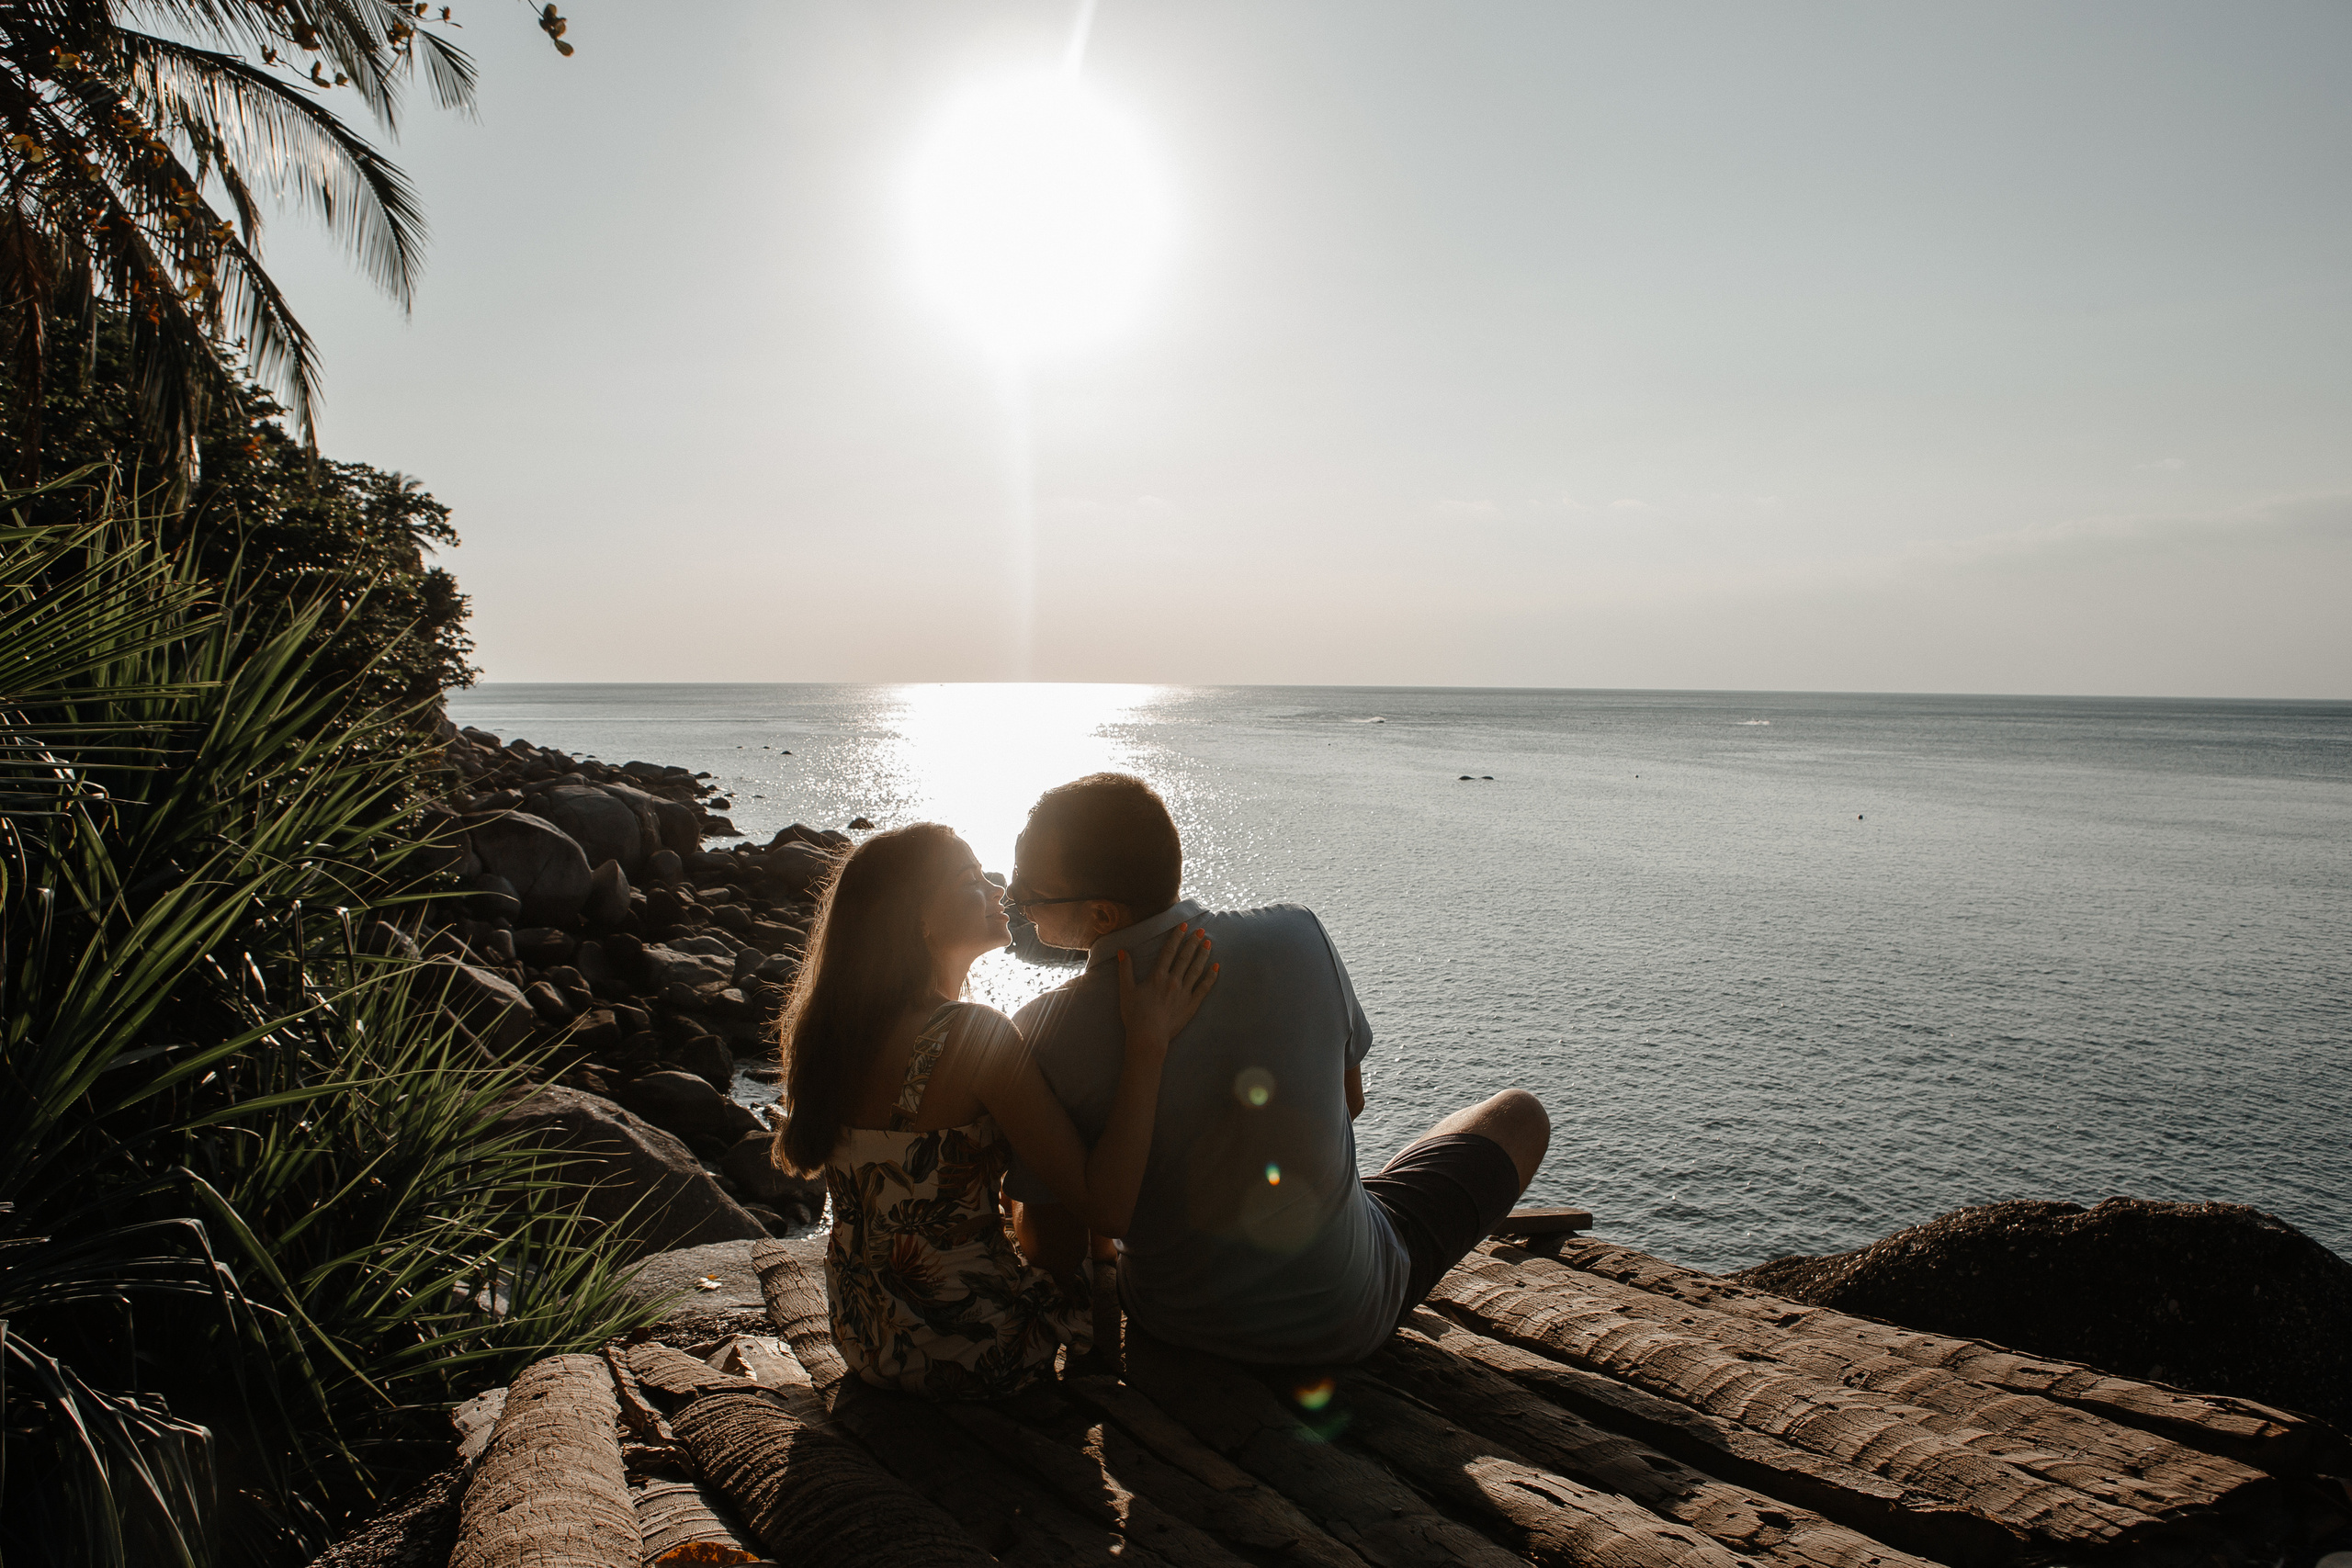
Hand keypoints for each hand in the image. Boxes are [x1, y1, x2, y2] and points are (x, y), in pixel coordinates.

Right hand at [1116, 923, 1217, 1055]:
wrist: (1148, 1036)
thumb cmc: (1135, 1014)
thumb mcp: (1126, 990)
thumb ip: (1125, 969)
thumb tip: (1122, 951)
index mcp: (1158, 976)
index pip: (1169, 951)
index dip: (1176, 937)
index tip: (1184, 925)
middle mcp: (1173, 981)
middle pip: (1185, 957)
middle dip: (1193, 942)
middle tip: (1201, 930)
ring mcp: (1184, 992)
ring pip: (1196, 969)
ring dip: (1203, 955)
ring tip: (1209, 943)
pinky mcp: (1191, 1004)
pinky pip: (1204, 988)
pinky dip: (1211, 977)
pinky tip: (1216, 967)